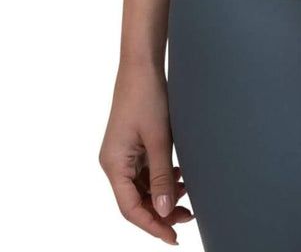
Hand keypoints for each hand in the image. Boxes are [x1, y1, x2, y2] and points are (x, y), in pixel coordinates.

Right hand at [99, 61, 195, 243]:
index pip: (130, 208)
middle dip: (160, 211)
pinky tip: (180, 177)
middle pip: (136, 200)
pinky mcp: (132, 146)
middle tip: (187, 216)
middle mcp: (114, 163)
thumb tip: (163, 210)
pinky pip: (145, 172)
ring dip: (162, 194)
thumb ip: (161, 176)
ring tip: (187, 195)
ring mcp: (123, 155)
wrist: (142, 65)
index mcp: (113, 164)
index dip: (151, 225)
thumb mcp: (159, 139)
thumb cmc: (147, 96)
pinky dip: (161, 179)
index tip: (173, 237)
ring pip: (142, 188)